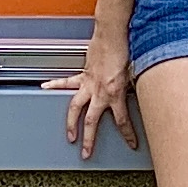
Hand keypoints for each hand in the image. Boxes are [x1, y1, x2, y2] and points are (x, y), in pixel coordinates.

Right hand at [64, 21, 139, 158]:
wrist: (113, 33)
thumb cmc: (126, 50)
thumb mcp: (136, 73)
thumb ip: (135, 87)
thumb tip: (142, 94)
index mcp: (115, 93)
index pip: (122, 121)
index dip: (127, 135)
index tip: (131, 144)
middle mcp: (99, 92)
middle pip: (92, 122)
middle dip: (89, 140)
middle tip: (86, 153)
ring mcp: (88, 85)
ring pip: (75, 108)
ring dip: (71, 123)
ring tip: (69, 135)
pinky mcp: (82, 75)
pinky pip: (67, 82)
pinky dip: (55, 85)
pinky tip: (45, 87)